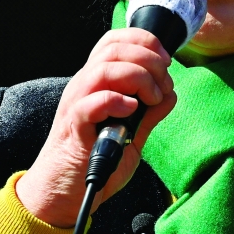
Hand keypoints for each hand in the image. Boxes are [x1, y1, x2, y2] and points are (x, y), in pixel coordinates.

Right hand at [15, 28, 176, 227]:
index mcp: (97, 81)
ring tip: (151, 98)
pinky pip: (91, 102)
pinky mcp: (74, 127)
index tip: (165, 60)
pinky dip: (116, 101)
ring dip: (138, 78)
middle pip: (114, 49)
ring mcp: (76, 104)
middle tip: (163, 85)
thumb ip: (149, 113)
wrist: (62, 193)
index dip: (144, 41)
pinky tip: (131, 110)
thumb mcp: (131, 133)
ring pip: (104, 69)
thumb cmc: (94, 159)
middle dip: (149, 60)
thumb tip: (171, 94)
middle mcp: (84, 85)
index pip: (115, 40)